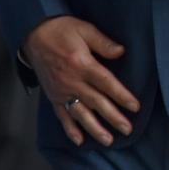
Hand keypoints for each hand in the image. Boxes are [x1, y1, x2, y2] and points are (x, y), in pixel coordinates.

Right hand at [21, 15, 140, 146]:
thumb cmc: (62, 30)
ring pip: (81, 114)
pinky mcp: (53, 96)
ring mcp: (61, 91)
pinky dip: (70, 129)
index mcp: (82, 64)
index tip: (135, 106)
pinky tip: (79, 140)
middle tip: (128, 129)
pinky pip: (62, 116)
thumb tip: (121, 51)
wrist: (34, 34)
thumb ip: (102, 42)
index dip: (121, 95)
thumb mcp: (84, 29)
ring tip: (108, 140)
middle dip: (113, 117)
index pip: (106, 83)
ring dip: (95, 129)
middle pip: (96, 102)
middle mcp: (72, 81)